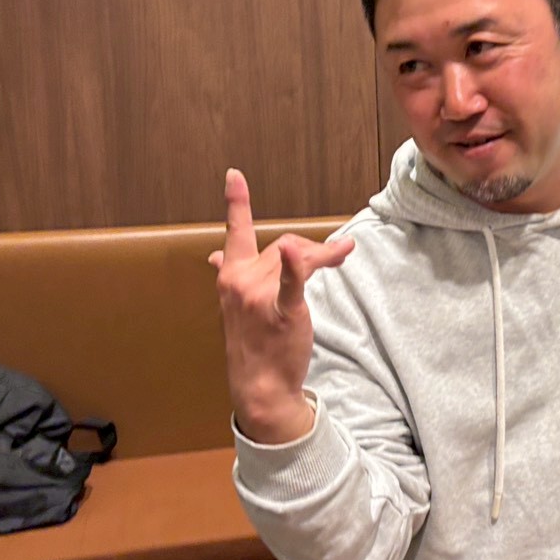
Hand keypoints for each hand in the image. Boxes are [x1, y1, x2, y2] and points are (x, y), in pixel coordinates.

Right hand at [210, 168, 352, 442]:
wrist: (260, 384)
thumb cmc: (253, 342)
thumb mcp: (237, 305)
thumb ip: (233, 275)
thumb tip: (217, 256)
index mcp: (231, 276)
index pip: (235, 233)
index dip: (236, 202)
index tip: (235, 175)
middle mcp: (240, 281)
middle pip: (283, 244)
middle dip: (311, 248)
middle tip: (334, 255)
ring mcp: (259, 296)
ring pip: (299, 257)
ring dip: (325, 254)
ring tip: (343, 254)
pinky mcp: (283, 310)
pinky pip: (293, 281)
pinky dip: (301, 265)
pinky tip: (325, 253)